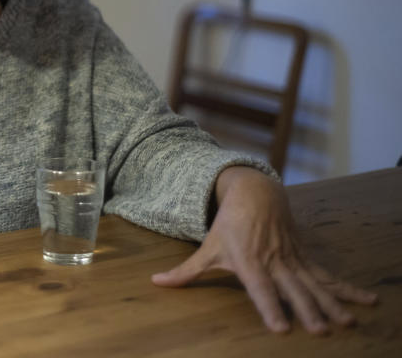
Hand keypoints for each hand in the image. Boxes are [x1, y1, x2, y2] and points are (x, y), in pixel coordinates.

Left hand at [151, 166, 377, 333]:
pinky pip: (327, 275)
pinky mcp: (305, 256)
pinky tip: (367, 300)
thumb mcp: (206, 247)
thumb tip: (156, 283)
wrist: (254, 192)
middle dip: (307, 310)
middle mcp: (273, 262)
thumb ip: (185, 271)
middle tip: (320, 330)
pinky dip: (347, 289)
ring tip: (347, 322)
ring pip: (314, 284)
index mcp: (248, 262)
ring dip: (332, 303)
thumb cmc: (228, 224)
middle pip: (293, 289)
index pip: (260, 289)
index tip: (281, 328)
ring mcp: (292, 259)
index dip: (270, 307)